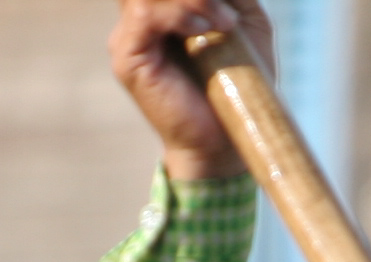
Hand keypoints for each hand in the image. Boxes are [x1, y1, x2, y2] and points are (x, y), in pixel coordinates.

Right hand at [109, 0, 273, 181]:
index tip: (224, 0)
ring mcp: (128, 37)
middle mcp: (139, 18)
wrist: (227, 139)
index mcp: (163, 9)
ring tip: (224, 23)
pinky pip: (145, 15)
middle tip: (225, 6)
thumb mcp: (244, 21)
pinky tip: (206, 30)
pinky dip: (179, 14)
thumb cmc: (239, 83)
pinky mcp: (127, 59)